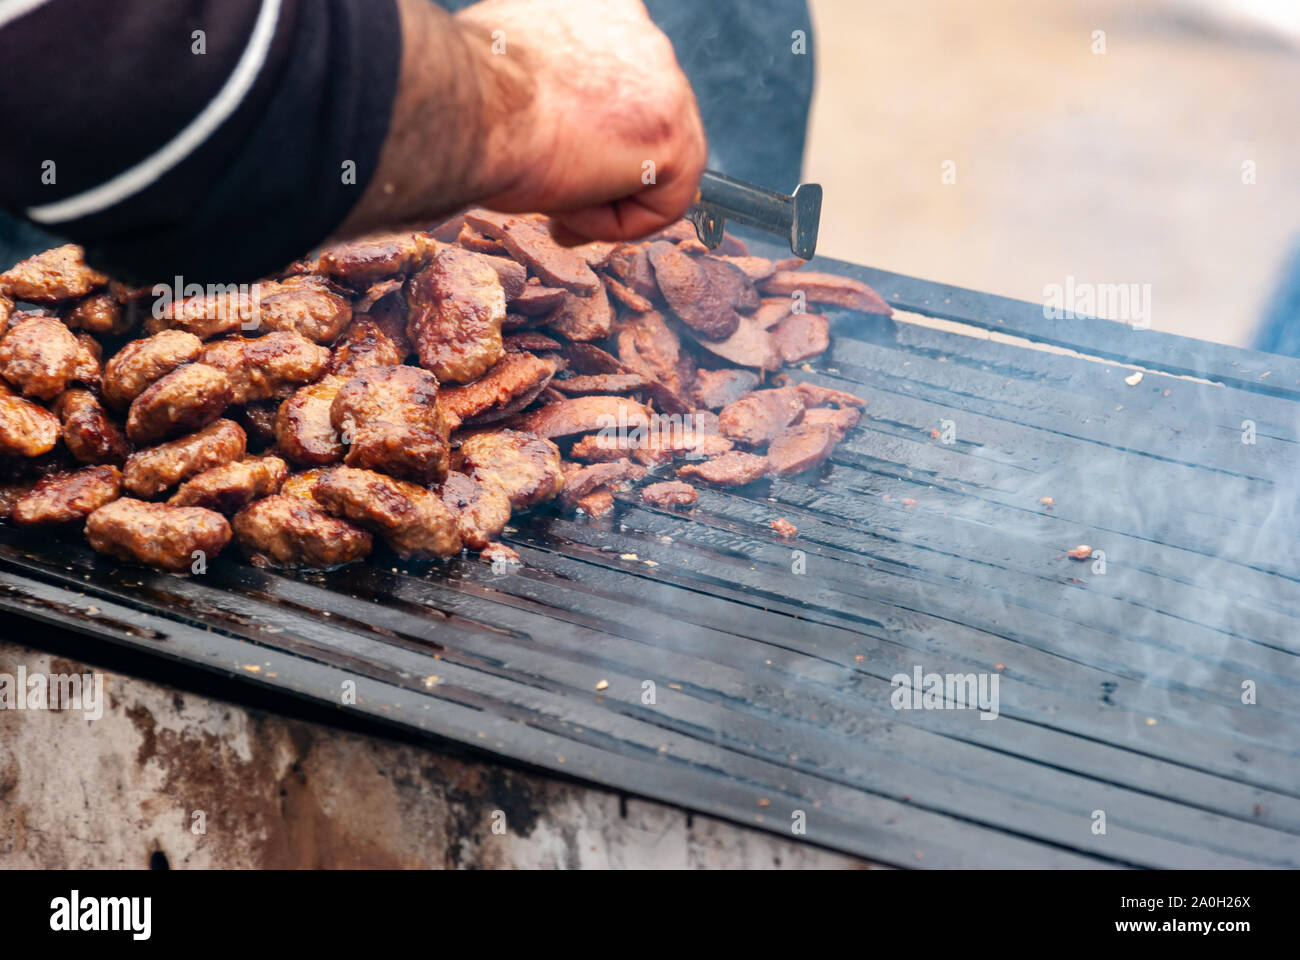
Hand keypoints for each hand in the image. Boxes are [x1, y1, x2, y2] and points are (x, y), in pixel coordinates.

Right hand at [457, 0, 706, 242]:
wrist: (459, 105)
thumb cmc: (459, 92)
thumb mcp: (505, 66)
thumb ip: (541, 79)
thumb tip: (539, 113)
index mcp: (600, 7)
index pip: (612, 87)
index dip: (584, 137)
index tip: (549, 162)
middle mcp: (642, 31)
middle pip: (637, 127)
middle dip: (598, 172)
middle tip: (548, 198)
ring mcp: (666, 81)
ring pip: (649, 166)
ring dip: (596, 197)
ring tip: (547, 198)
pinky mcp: (675, 135)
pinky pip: (661, 205)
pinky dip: (611, 224)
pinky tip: (564, 205)